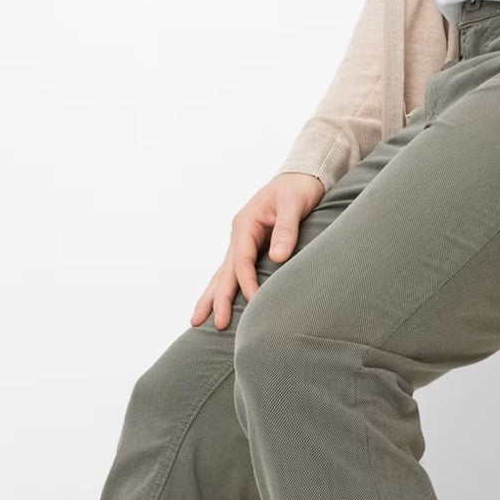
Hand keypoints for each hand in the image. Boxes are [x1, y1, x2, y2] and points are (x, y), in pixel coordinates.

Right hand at [191, 172, 326, 330]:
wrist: (302, 176)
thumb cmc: (298, 188)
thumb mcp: (294, 204)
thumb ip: (286, 229)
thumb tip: (279, 256)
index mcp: (246, 224)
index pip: (242, 261)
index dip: (247, 283)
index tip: (255, 302)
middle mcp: (240, 234)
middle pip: (225, 271)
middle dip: (217, 298)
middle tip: (211, 324)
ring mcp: (243, 241)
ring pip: (224, 273)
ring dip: (212, 296)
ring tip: (197, 320)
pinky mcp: (252, 246)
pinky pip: (235, 271)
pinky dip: (226, 287)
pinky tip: (219, 303)